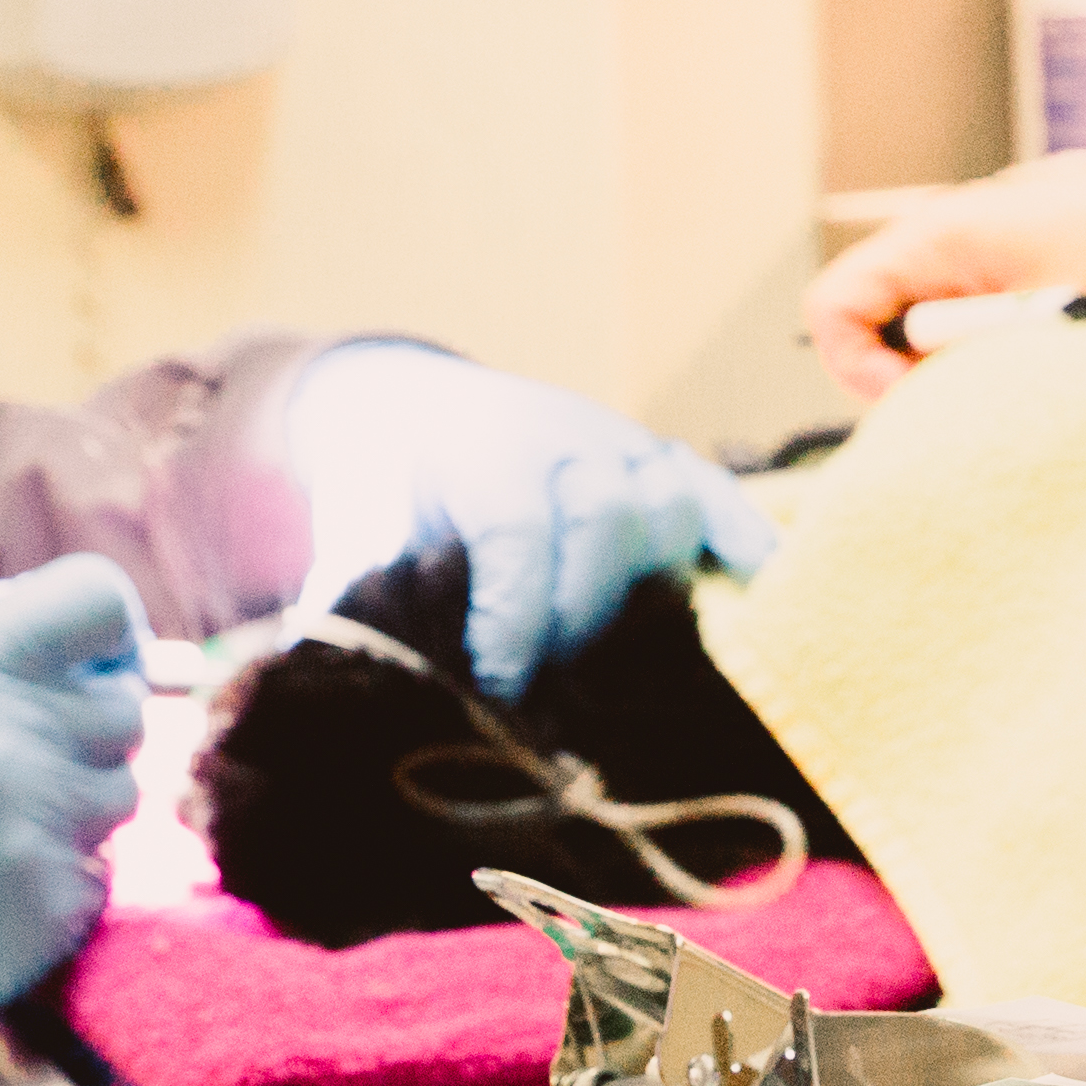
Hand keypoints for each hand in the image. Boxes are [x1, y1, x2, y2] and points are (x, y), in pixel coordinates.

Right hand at [0, 556, 148, 1085]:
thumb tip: (82, 632)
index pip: (95, 600)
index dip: (107, 628)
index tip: (94, 658)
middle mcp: (3, 740)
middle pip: (122, 706)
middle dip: (81, 729)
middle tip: (12, 764)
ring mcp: (33, 830)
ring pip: (117, 795)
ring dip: (69, 810)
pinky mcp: (50, 911)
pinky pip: (97, 875)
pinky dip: (53, 882)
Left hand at [261, 344, 775, 690]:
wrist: (411, 404)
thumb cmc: (382, 487)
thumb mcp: (348, 532)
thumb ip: (346, 599)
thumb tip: (322, 677)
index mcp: (483, 452)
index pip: (519, 529)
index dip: (517, 615)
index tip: (496, 682)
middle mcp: (566, 439)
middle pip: (609, 517)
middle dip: (583, 611)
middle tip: (550, 681)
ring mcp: (627, 446)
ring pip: (673, 501)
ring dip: (656, 584)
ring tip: (622, 656)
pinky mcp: (668, 464)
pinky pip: (725, 501)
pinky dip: (750, 551)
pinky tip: (763, 607)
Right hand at [801, 131, 1085, 401]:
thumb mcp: (1059, 311)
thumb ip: (983, 361)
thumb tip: (934, 415)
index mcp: (938, 238)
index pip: (834, 306)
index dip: (855, 366)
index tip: (919, 400)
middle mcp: (948, 249)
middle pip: (876, 332)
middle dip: (914, 381)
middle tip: (980, 407)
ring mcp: (984, 267)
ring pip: (930, 342)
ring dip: (968, 375)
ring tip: (1033, 382)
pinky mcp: (1023, 285)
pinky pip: (980, 336)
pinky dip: (1005, 363)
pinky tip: (1057, 369)